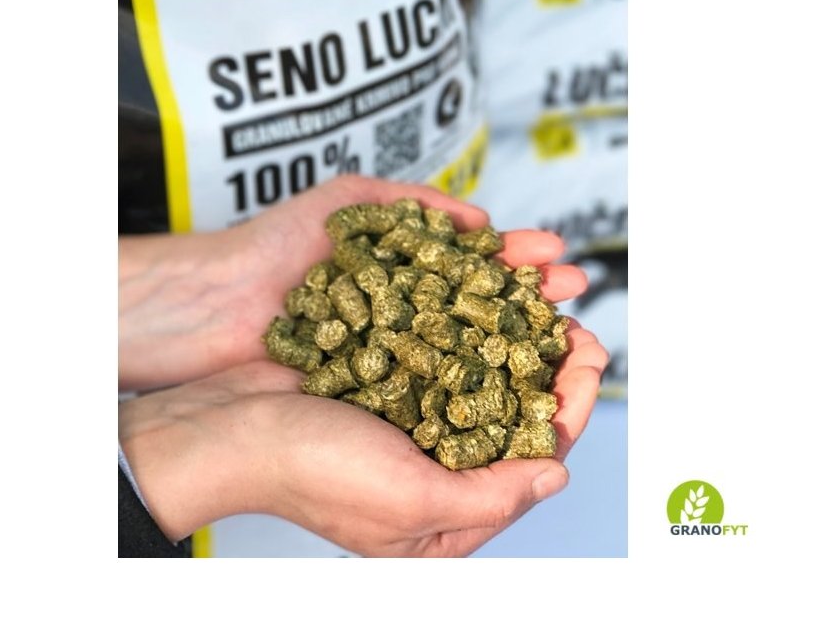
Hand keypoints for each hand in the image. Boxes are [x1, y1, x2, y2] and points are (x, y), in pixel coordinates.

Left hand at [119, 175, 586, 391]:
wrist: (220, 303)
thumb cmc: (276, 246)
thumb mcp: (350, 199)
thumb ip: (416, 202)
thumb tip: (480, 219)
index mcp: (406, 268)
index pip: (476, 262)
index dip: (517, 259)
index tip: (557, 255)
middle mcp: (409, 312)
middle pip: (484, 306)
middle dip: (532, 298)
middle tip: (575, 294)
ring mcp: (397, 353)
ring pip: (470, 349)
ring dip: (516, 343)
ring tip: (559, 335)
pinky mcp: (381, 392)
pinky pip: (434, 389)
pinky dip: (474, 386)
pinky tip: (509, 380)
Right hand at [119, 321, 607, 556]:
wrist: (228, 424)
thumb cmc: (307, 473)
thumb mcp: (408, 503)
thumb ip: (489, 497)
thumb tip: (555, 476)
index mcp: (444, 516)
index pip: (531, 461)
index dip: (569, 408)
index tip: (588, 360)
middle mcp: (433, 470)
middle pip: (514, 415)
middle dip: (550, 368)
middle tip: (574, 324)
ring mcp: (409, 422)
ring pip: (483, 377)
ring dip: (515, 340)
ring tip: (541, 303)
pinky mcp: (386, 382)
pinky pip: (441, 352)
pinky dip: (466, 327)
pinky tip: (486, 301)